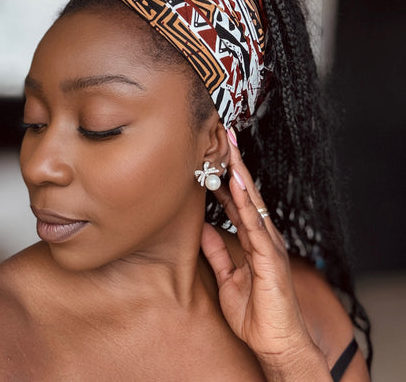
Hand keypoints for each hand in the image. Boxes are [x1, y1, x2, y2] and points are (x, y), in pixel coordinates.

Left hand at [201, 131, 329, 377]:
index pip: (236, 201)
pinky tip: (237, 183)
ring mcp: (268, 244)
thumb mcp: (227, 277)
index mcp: (253, 240)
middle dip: (235, 164)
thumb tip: (204, 228)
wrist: (275, 343)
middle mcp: (263, 236)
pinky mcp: (270, 257)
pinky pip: (255, 225)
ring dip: (239, 174)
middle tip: (224, 135)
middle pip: (246, 193)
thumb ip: (217, 252)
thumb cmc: (255, 313)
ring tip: (229, 148)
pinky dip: (245, 203)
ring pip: (251, 202)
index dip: (225, 177)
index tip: (214, 155)